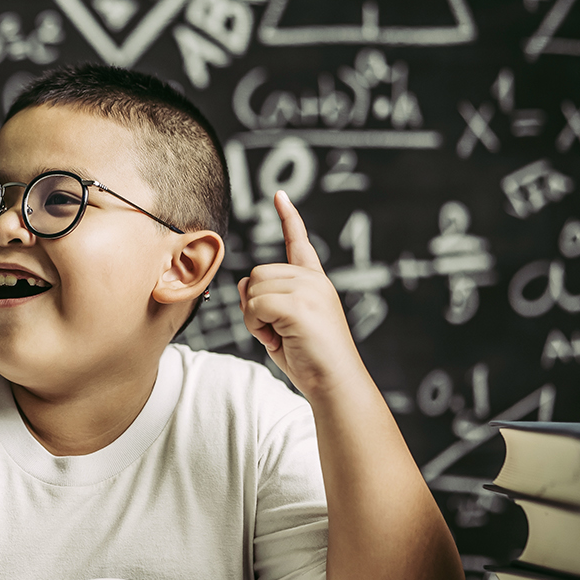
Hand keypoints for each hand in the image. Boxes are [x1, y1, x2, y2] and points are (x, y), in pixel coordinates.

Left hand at [238, 191, 362, 400]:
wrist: (335, 383)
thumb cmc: (310, 360)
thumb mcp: (284, 324)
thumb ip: (266, 299)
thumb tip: (244, 282)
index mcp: (314, 282)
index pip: (298, 243)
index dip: (288, 218)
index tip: (279, 196)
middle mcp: (313, 280)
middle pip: (257, 274)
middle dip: (256, 305)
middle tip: (278, 331)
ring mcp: (308, 290)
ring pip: (254, 289)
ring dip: (256, 318)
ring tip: (282, 336)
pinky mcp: (299, 305)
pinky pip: (255, 306)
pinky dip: (257, 327)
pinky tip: (279, 339)